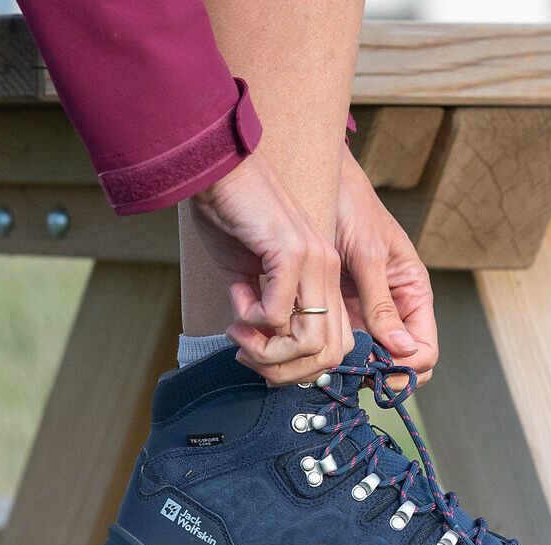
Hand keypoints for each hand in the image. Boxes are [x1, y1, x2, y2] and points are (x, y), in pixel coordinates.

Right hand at [191, 150, 352, 383]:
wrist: (215, 168)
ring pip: (310, 343)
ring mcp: (314, 261)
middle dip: (285, 371)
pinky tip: (236, 301)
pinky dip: (251, 320)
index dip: (299, 367)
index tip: (258, 354)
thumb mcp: (251, 273)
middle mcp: (327, 272)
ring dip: (268, 351)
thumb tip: (260, 341)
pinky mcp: (290, 252)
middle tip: (248, 354)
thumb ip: (264, 307)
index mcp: (324, 278)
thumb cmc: (229, 215)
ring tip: (240, 333)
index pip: (335, 347)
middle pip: (329, 355)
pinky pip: (276, 314)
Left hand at [336, 153, 437, 385]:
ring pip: (371, 362)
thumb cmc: (350, 207)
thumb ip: (382, 303)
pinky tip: (315, 353)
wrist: (316, 181)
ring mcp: (368, 314)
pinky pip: (344, 348)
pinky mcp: (341, 314)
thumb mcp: (368, 254)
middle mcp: (394, 310)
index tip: (379, 368)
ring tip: (328, 366)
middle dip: (381, 376)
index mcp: (413, 294)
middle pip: (401, 365)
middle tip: (351, 373)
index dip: (406, 368)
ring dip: (355, 371)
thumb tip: (403, 349)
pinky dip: (334, 357)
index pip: (425, 351)